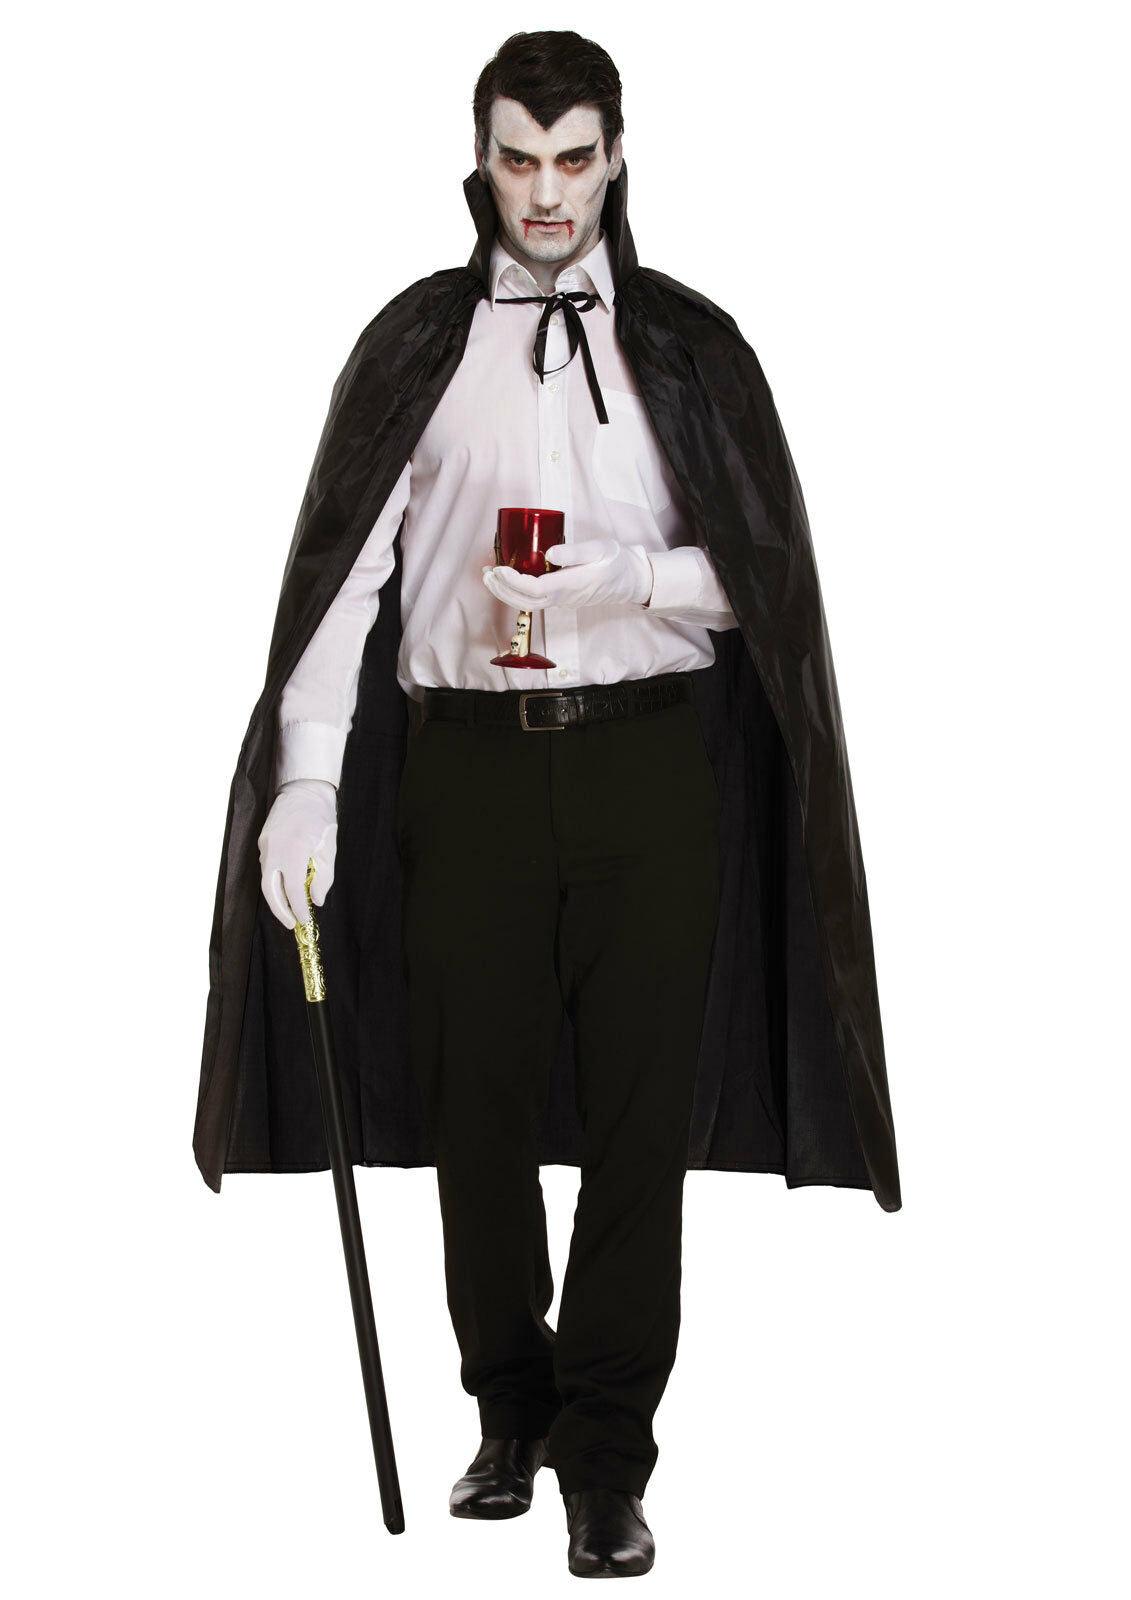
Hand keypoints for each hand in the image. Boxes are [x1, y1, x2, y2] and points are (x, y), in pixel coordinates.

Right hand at [257, 778, 337, 929]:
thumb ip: (323, 876)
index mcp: (294, 850)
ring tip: (290, 909)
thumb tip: (315, 900)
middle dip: (279, 910)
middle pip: (270, 890)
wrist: (304, 790)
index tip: (304, 920)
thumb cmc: (321, 817)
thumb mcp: (329, 848)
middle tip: (291, 923)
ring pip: (266, 879)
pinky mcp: (262, 841)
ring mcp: (265, 844)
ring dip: (276, 897)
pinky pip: (266, 867)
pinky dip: (274, 881)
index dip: (297, 908)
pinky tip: (285, 887)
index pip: (292, 889)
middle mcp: (275, 849)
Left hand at [481, 537, 652, 611]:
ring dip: (506, 593)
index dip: (514, 581)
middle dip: (503, 590)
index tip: (500, 568)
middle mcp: (564, 597)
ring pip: (528, 605)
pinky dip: (516, 593)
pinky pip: (534, 601)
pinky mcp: (561, 598)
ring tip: (489, 578)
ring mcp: (562, 601)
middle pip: (526, 602)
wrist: (630, 580)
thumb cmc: (616, 561)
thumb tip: (549, 553)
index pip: (536, 589)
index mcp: (572, 584)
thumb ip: (575, 552)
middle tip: (486, 573)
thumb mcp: (599, 549)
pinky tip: (506, 580)